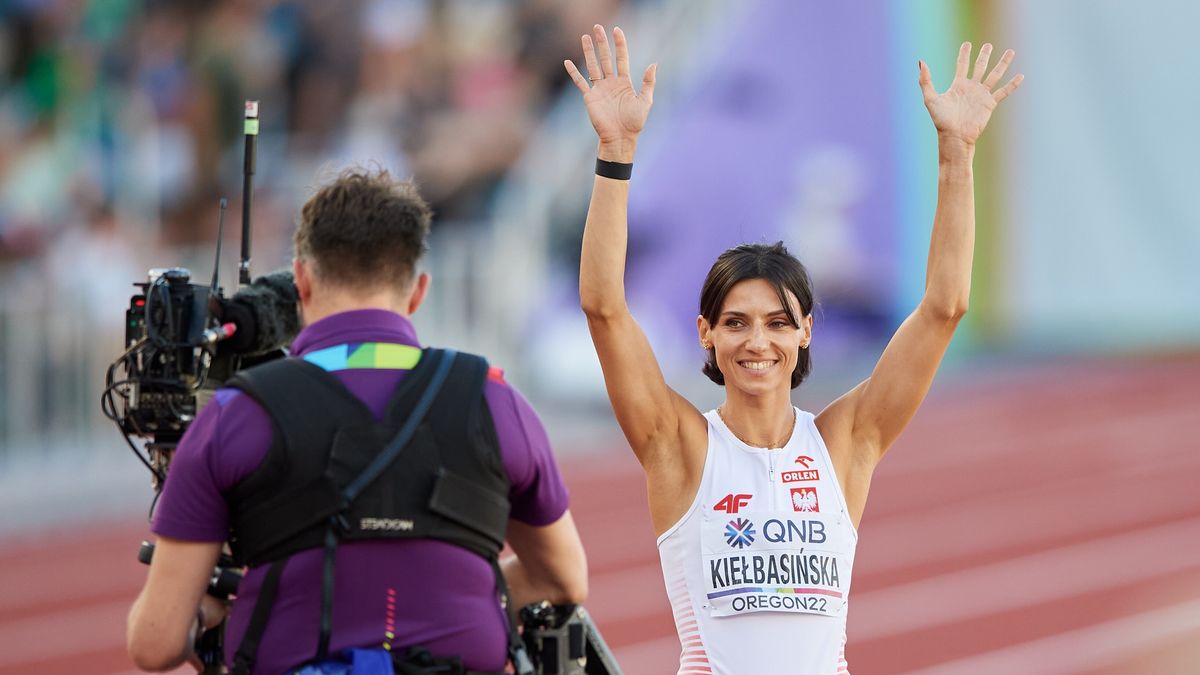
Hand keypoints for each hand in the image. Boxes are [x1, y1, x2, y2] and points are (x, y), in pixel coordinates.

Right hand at [563, 25, 656, 160]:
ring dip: (588, 52)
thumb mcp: (645, 101)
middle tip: (598, 27)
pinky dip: (573, 73)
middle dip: (602, 42)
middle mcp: (611, 83)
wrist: (620, 138)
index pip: (621, 58)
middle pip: (605, 58)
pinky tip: (567, 62)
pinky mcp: (590, 98)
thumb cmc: (634, 122)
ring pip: (592, 66)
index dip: (619, 44)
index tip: (617, 30)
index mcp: (624, 82)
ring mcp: (599, 89)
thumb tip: (653, 64)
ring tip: (585, 37)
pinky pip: (580, 83)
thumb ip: (648, 83)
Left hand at [919, 42, 1022, 146]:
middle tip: (988, 45)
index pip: (962, 65)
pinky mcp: (990, 104)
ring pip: (995, 75)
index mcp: (958, 85)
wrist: (954, 136)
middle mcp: (971, 88)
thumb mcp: (930, 98)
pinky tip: (1021, 76)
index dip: (964, 54)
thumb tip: (921, 62)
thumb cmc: (941, 120)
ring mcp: (982, 95)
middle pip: (980, 67)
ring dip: (1003, 64)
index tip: (967, 44)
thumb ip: (925, 80)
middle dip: (984, 56)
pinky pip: (1003, 91)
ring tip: (1010, 52)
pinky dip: (1012, 84)